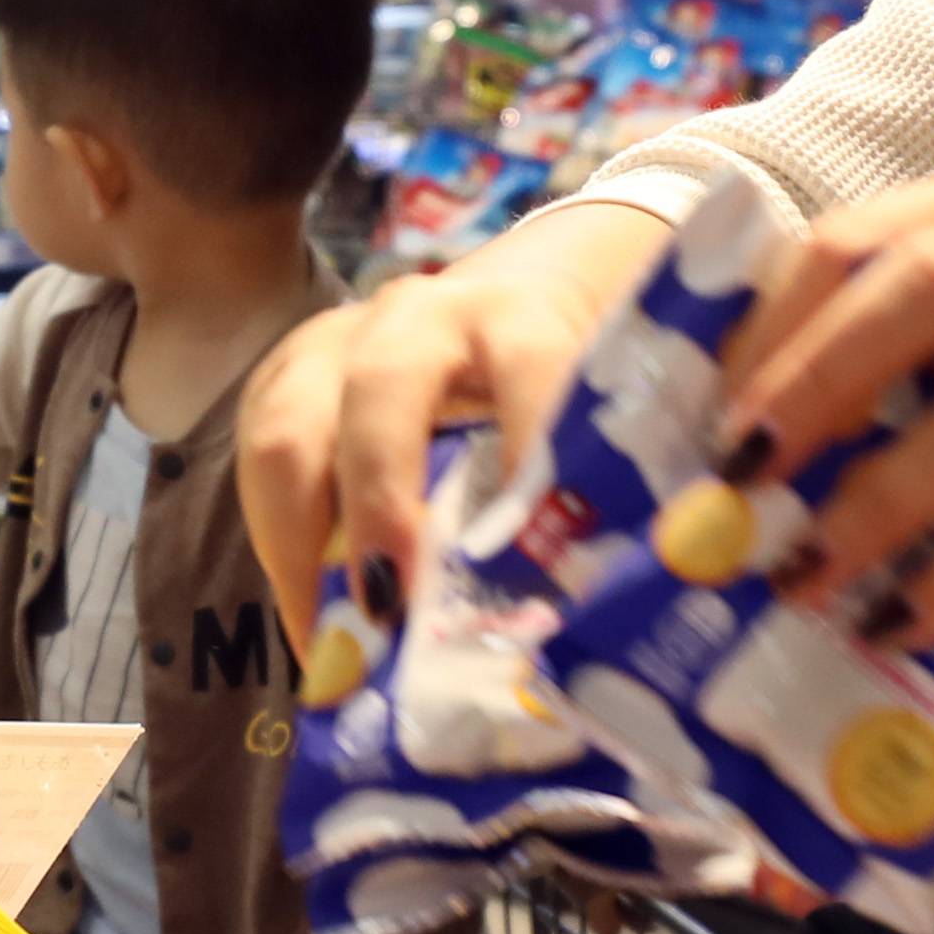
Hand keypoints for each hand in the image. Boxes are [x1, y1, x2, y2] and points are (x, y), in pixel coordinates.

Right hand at [240, 196, 673, 655]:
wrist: (533, 288)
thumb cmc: (585, 370)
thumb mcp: (631, 405)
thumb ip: (647, 475)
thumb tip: (676, 572)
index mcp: (524, 315)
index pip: (530, 371)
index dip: (528, 461)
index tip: (535, 569)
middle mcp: (422, 317)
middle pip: (379, 391)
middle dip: (380, 506)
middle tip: (395, 614)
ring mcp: (341, 341)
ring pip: (289, 426)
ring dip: (300, 543)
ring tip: (329, 645)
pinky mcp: (291, 378)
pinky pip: (257, 458)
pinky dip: (277, 547)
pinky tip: (309, 619)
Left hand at [718, 163, 933, 645]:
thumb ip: (911, 371)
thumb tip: (741, 457)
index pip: (862, 238)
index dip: (767, 328)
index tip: (701, 421)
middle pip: (918, 289)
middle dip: (808, 387)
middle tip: (735, 484)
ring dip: (883, 499)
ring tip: (807, 576)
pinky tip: (911, 618)